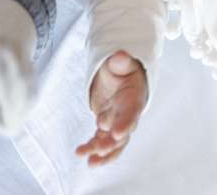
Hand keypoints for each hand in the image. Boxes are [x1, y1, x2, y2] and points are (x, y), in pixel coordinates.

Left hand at [75, 51, 146, 166]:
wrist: (121, 77)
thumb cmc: (123, 69)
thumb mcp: (121, 62)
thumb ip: (121, 61)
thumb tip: (121, 55)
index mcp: (133, 99)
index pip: (131, 113)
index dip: (125, 124)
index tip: (117, 133)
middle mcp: (127, 115)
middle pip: (122, 133)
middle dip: (111, 143)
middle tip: (99, 149)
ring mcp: (117, 123)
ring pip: (112, 143)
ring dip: (102, 152)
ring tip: (90, 161)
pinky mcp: (107, 127)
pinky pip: (101, 141)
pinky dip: (93, 150)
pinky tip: (83, 155)